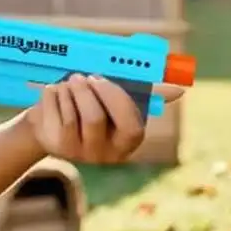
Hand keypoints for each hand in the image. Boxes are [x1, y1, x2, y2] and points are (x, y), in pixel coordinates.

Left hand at [24, 74, 186, 164]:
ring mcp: (79, 153)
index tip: (100, 78)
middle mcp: (106, 153)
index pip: (130, 126)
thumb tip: (179, 91)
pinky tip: (54, 92)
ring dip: (68, 90)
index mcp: (128, 140)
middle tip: (79, 76)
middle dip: (85, 91)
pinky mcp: (55, 146)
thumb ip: (145, 92)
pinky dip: (52, 95)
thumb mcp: (116, 99)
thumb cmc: (91, 106)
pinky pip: (54, 113)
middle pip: (94, 119)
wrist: (51, 123)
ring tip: (68, 84)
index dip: (114, 98)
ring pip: (72, 114)